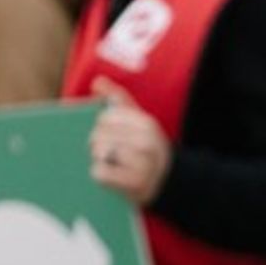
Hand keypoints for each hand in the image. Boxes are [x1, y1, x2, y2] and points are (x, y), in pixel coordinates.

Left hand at [89, 81, 171, 204]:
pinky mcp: (133, 183)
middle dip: (97, 144)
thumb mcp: (138, 120)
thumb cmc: (145, 146)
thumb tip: (98, 81)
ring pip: (98, 153)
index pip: (104, 117)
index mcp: (146, 122)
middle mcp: (146, 141)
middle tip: (112, 152)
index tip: (113, 133)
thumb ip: (118, 99)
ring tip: (114, 163)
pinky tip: (112, 175)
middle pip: (97, 135)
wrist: (168, 179)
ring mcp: (142, 163)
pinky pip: (99, 173)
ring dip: (99, 160)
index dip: (101, 126)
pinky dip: (100, 175)